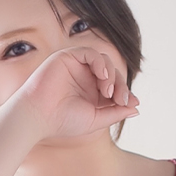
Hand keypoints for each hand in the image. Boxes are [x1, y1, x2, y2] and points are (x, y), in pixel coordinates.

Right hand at [14, 46, 138, 139]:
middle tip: (121, 99)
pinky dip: (100, 63)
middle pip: (112, 74)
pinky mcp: (68, 57)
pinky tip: (102, 77)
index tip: (132, 103)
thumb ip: (115, 113)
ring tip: (108, 92)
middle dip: (120, 86)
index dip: (125, 94)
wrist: (38, 116)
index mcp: (90, 93)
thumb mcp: (96, 119)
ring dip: (111, 76)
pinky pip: (90, 53)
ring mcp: (76, 67)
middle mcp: (84, 78)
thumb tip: (137, 109)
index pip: (113, 87)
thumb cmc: (63, 121)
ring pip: (104, 62)